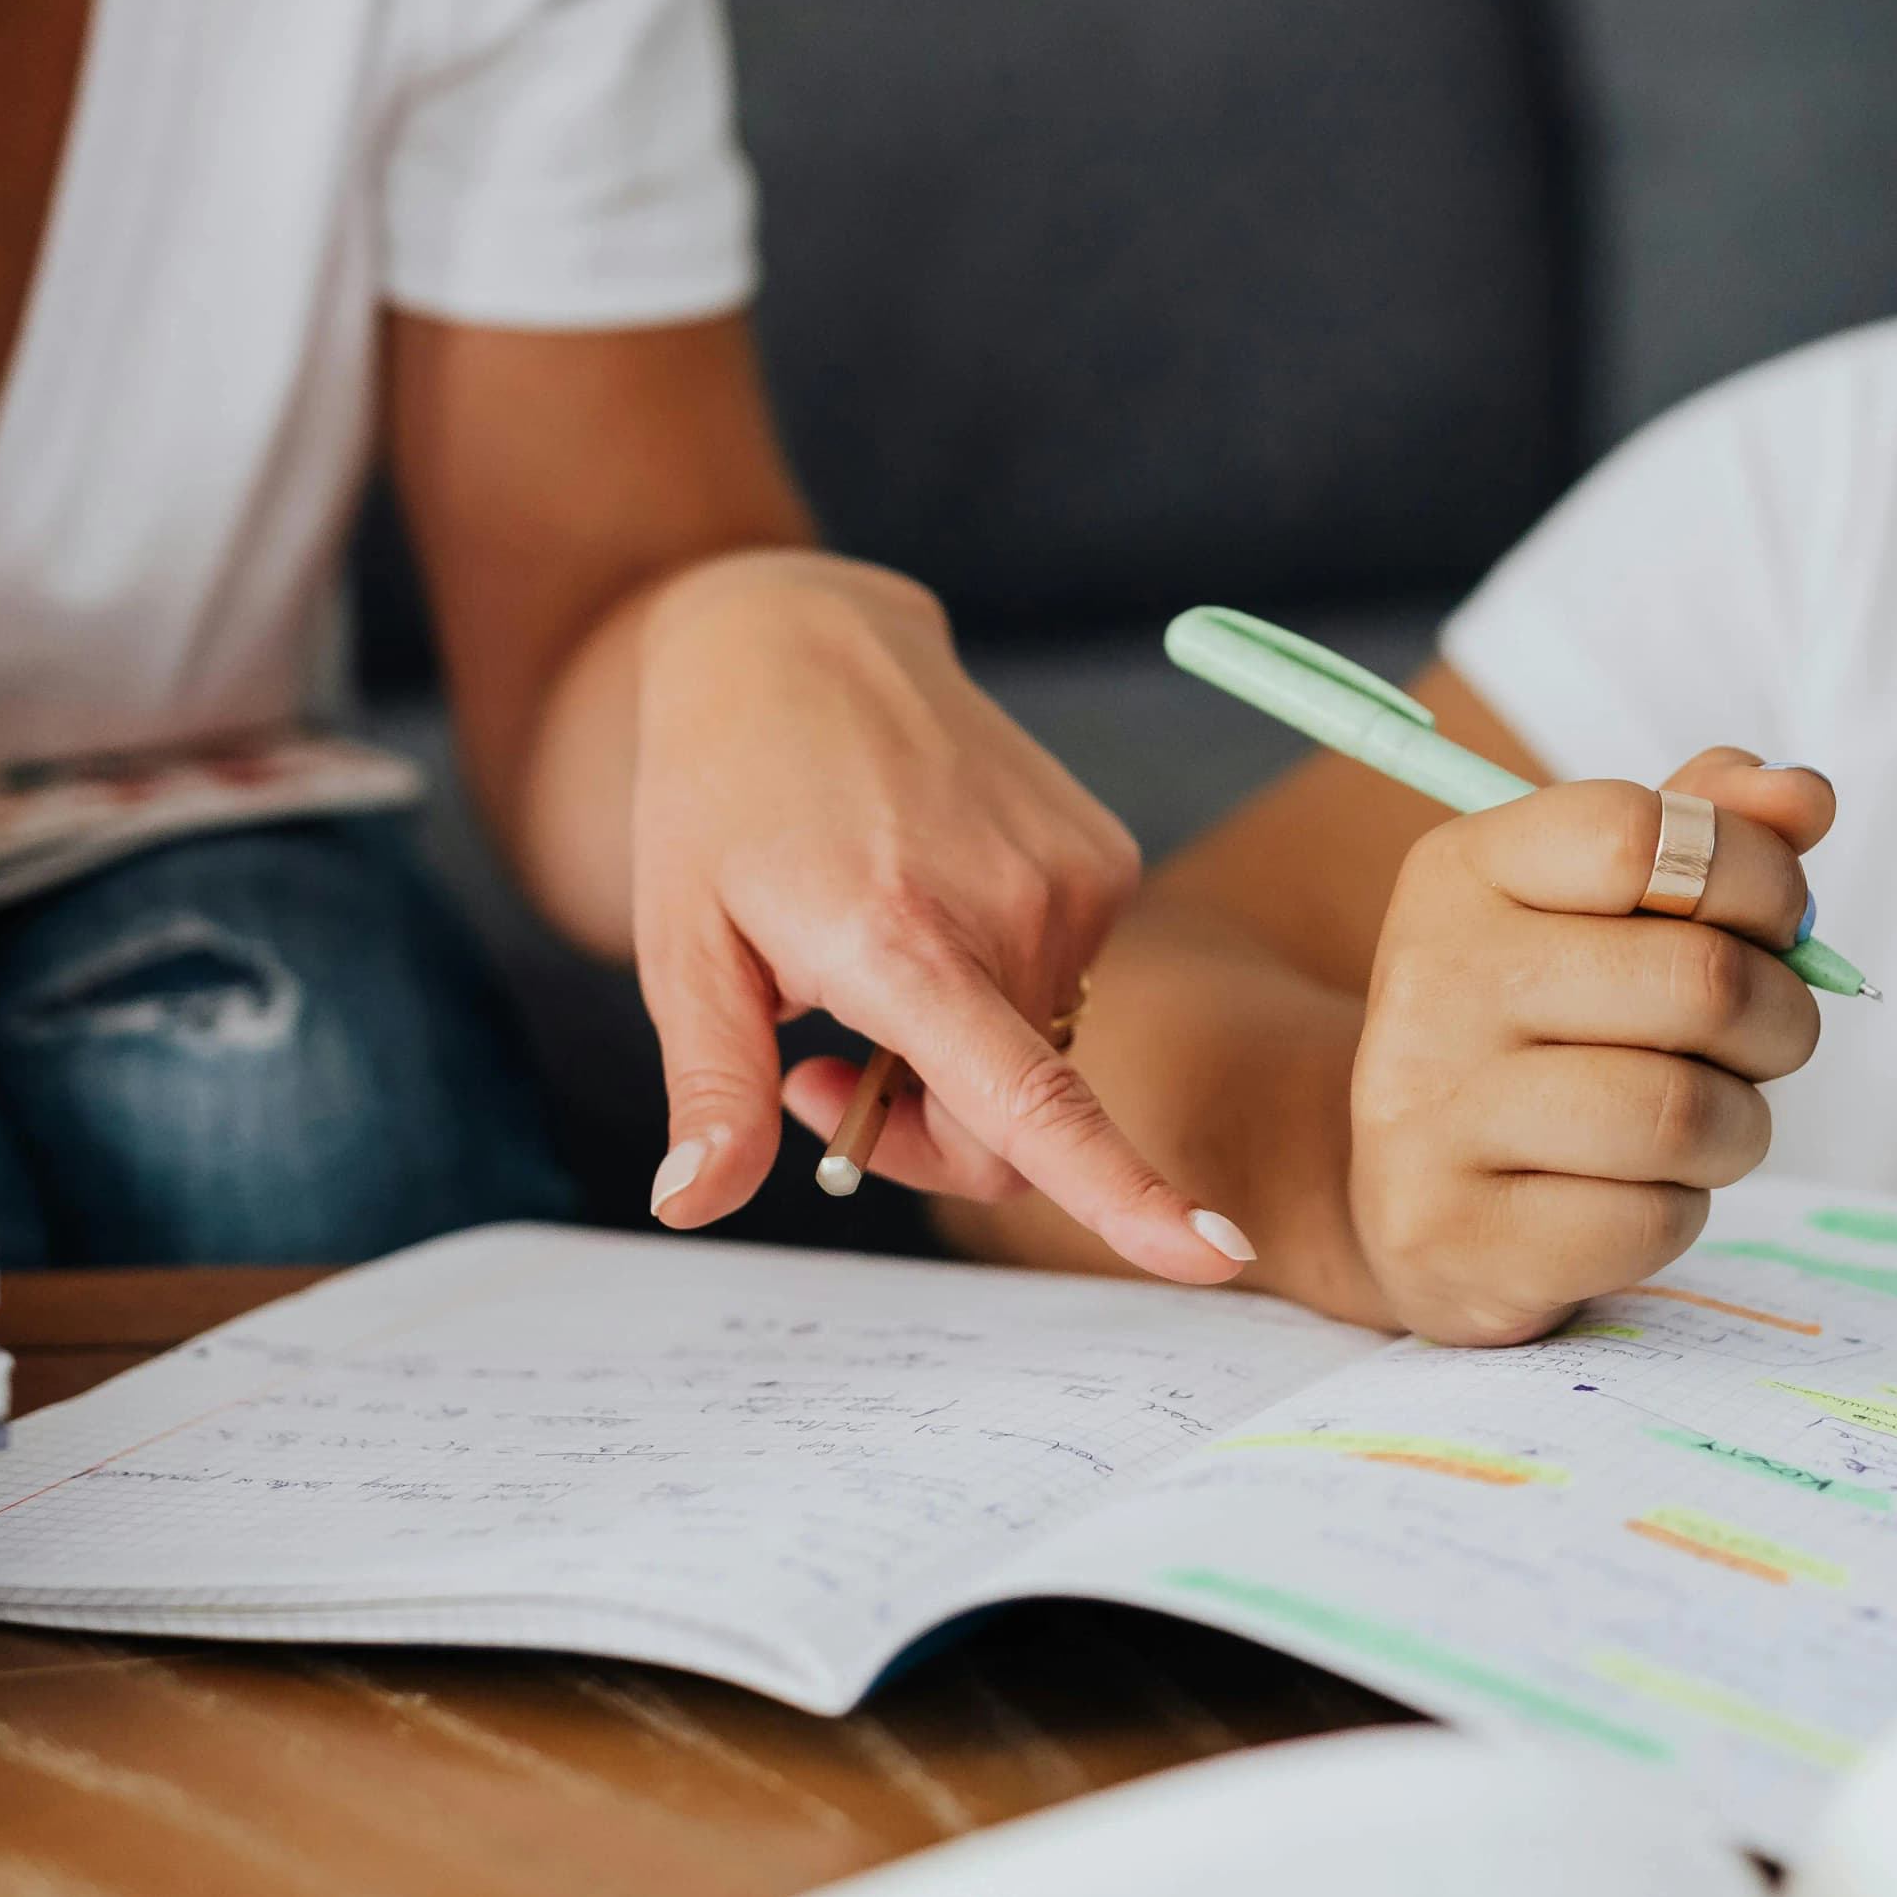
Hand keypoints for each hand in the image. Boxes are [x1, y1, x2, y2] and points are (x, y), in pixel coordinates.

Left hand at [629, 554, 1244, 1283]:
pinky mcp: (1106, 858)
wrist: (799, 642)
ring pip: (1041, 1059)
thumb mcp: (683, 948)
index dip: (1126, 1194)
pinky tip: (926, 910)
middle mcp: (1012, 910)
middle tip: (812, 1075)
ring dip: (960, 1059)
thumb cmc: (719, 797)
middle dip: (924, 1133)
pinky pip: (1059, 988)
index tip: (1213, 1255)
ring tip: (864, 968)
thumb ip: (713, 1087)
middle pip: (1014, 1125)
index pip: (1034, 1104)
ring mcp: (1075, 878)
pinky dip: (997, 989)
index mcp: (902, 943)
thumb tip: (692, 1204)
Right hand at [1345, 750, 1836, 1343]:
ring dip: (1741, 1128)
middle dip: (1779, 1019)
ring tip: (1707, 1125)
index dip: (1754, 872)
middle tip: (1764, 1040)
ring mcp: (1428, 1115)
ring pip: (1683, 1113)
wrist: (1418, 1198)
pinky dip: (1680, 1212)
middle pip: (1699, 979)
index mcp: (1463, 872)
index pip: (1638, 832)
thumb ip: (1708, 832)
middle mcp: (1430, 981)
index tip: (1775, 920)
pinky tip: (1635, 1193)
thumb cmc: (1545, 1032)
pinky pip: (1650, 1221)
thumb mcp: (1604, 911)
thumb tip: (1805, 797)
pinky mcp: (1456, 1236)